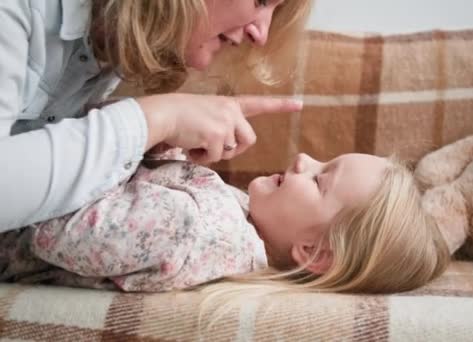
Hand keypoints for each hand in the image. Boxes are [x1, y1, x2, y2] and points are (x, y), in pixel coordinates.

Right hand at [137, 94, 302, 164]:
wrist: (161, 114)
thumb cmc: (177, 115)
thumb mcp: (205, 113)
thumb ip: (221, 125)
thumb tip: (225, 148)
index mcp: (229, 104)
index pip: (259, 104)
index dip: (280, 105)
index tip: (299, 104)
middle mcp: (231, 111)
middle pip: (249, 140)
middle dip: (235, 149)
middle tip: (213, 148)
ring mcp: (226, 123)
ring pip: (231, 151)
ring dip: (213, 153)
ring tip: (195, 142)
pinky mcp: (217, 136)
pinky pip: (215, 157)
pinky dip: (201, 158)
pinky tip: (189, 146)